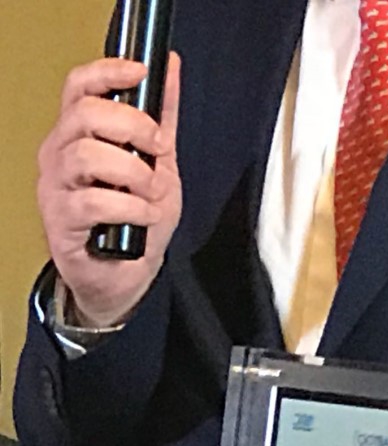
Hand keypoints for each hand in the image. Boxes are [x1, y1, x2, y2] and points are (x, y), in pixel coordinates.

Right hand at [36, 53, 181, 327]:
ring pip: (86, 157)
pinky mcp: (61, 222)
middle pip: (84, 115)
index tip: (142, 73)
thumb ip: (162, 118)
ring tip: (150, 192)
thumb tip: (171, 70)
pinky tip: (142, 216)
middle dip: (133, 126)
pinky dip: (129, 208)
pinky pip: (92, 203)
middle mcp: (61, 156)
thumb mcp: (159, 162)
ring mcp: (57, 188)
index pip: (79, 87)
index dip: (108, 72)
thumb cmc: (135, 219)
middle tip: (157, 149)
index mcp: (80, 136)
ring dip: (133, 174)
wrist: (125, 273)